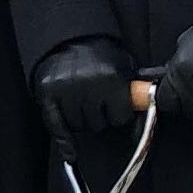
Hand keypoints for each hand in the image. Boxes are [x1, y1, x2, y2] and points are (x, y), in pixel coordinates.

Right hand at [31, 36, 136, 154]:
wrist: (72, 38)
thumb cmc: (103, 56)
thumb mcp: (125, 69)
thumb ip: (134, 94)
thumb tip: (145, 128)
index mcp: (111, 79)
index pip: (120, 117)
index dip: (119, 113)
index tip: (116, 105)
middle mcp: (87, 86)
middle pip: (98, 124)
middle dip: (100, 116)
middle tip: (97, 101)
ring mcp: (65, 91)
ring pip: (79, 127)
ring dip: (82, 120)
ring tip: (83, 102)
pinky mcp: (47, 94)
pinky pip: (56, 126)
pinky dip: (64, 142)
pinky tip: (70, 154)